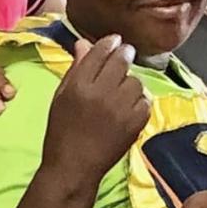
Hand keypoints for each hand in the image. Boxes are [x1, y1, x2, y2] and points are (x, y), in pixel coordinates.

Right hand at [40, 35, 150, 190]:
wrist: (74, 166)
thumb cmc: (62, 131)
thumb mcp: (61, 97)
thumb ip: (75, 69)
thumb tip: (85, 42)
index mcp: (79, 85)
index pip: (99, 52)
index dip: (110, 42)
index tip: (115, 41)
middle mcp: (100, 93)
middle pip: (121, 61)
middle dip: (125, 54)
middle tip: (125, 55)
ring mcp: (120, 108)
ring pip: (135, 80)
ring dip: (130, 81)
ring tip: (122, 90)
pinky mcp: (135, 123)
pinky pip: (145, 100)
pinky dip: (140, 101)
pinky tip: (129, 106)